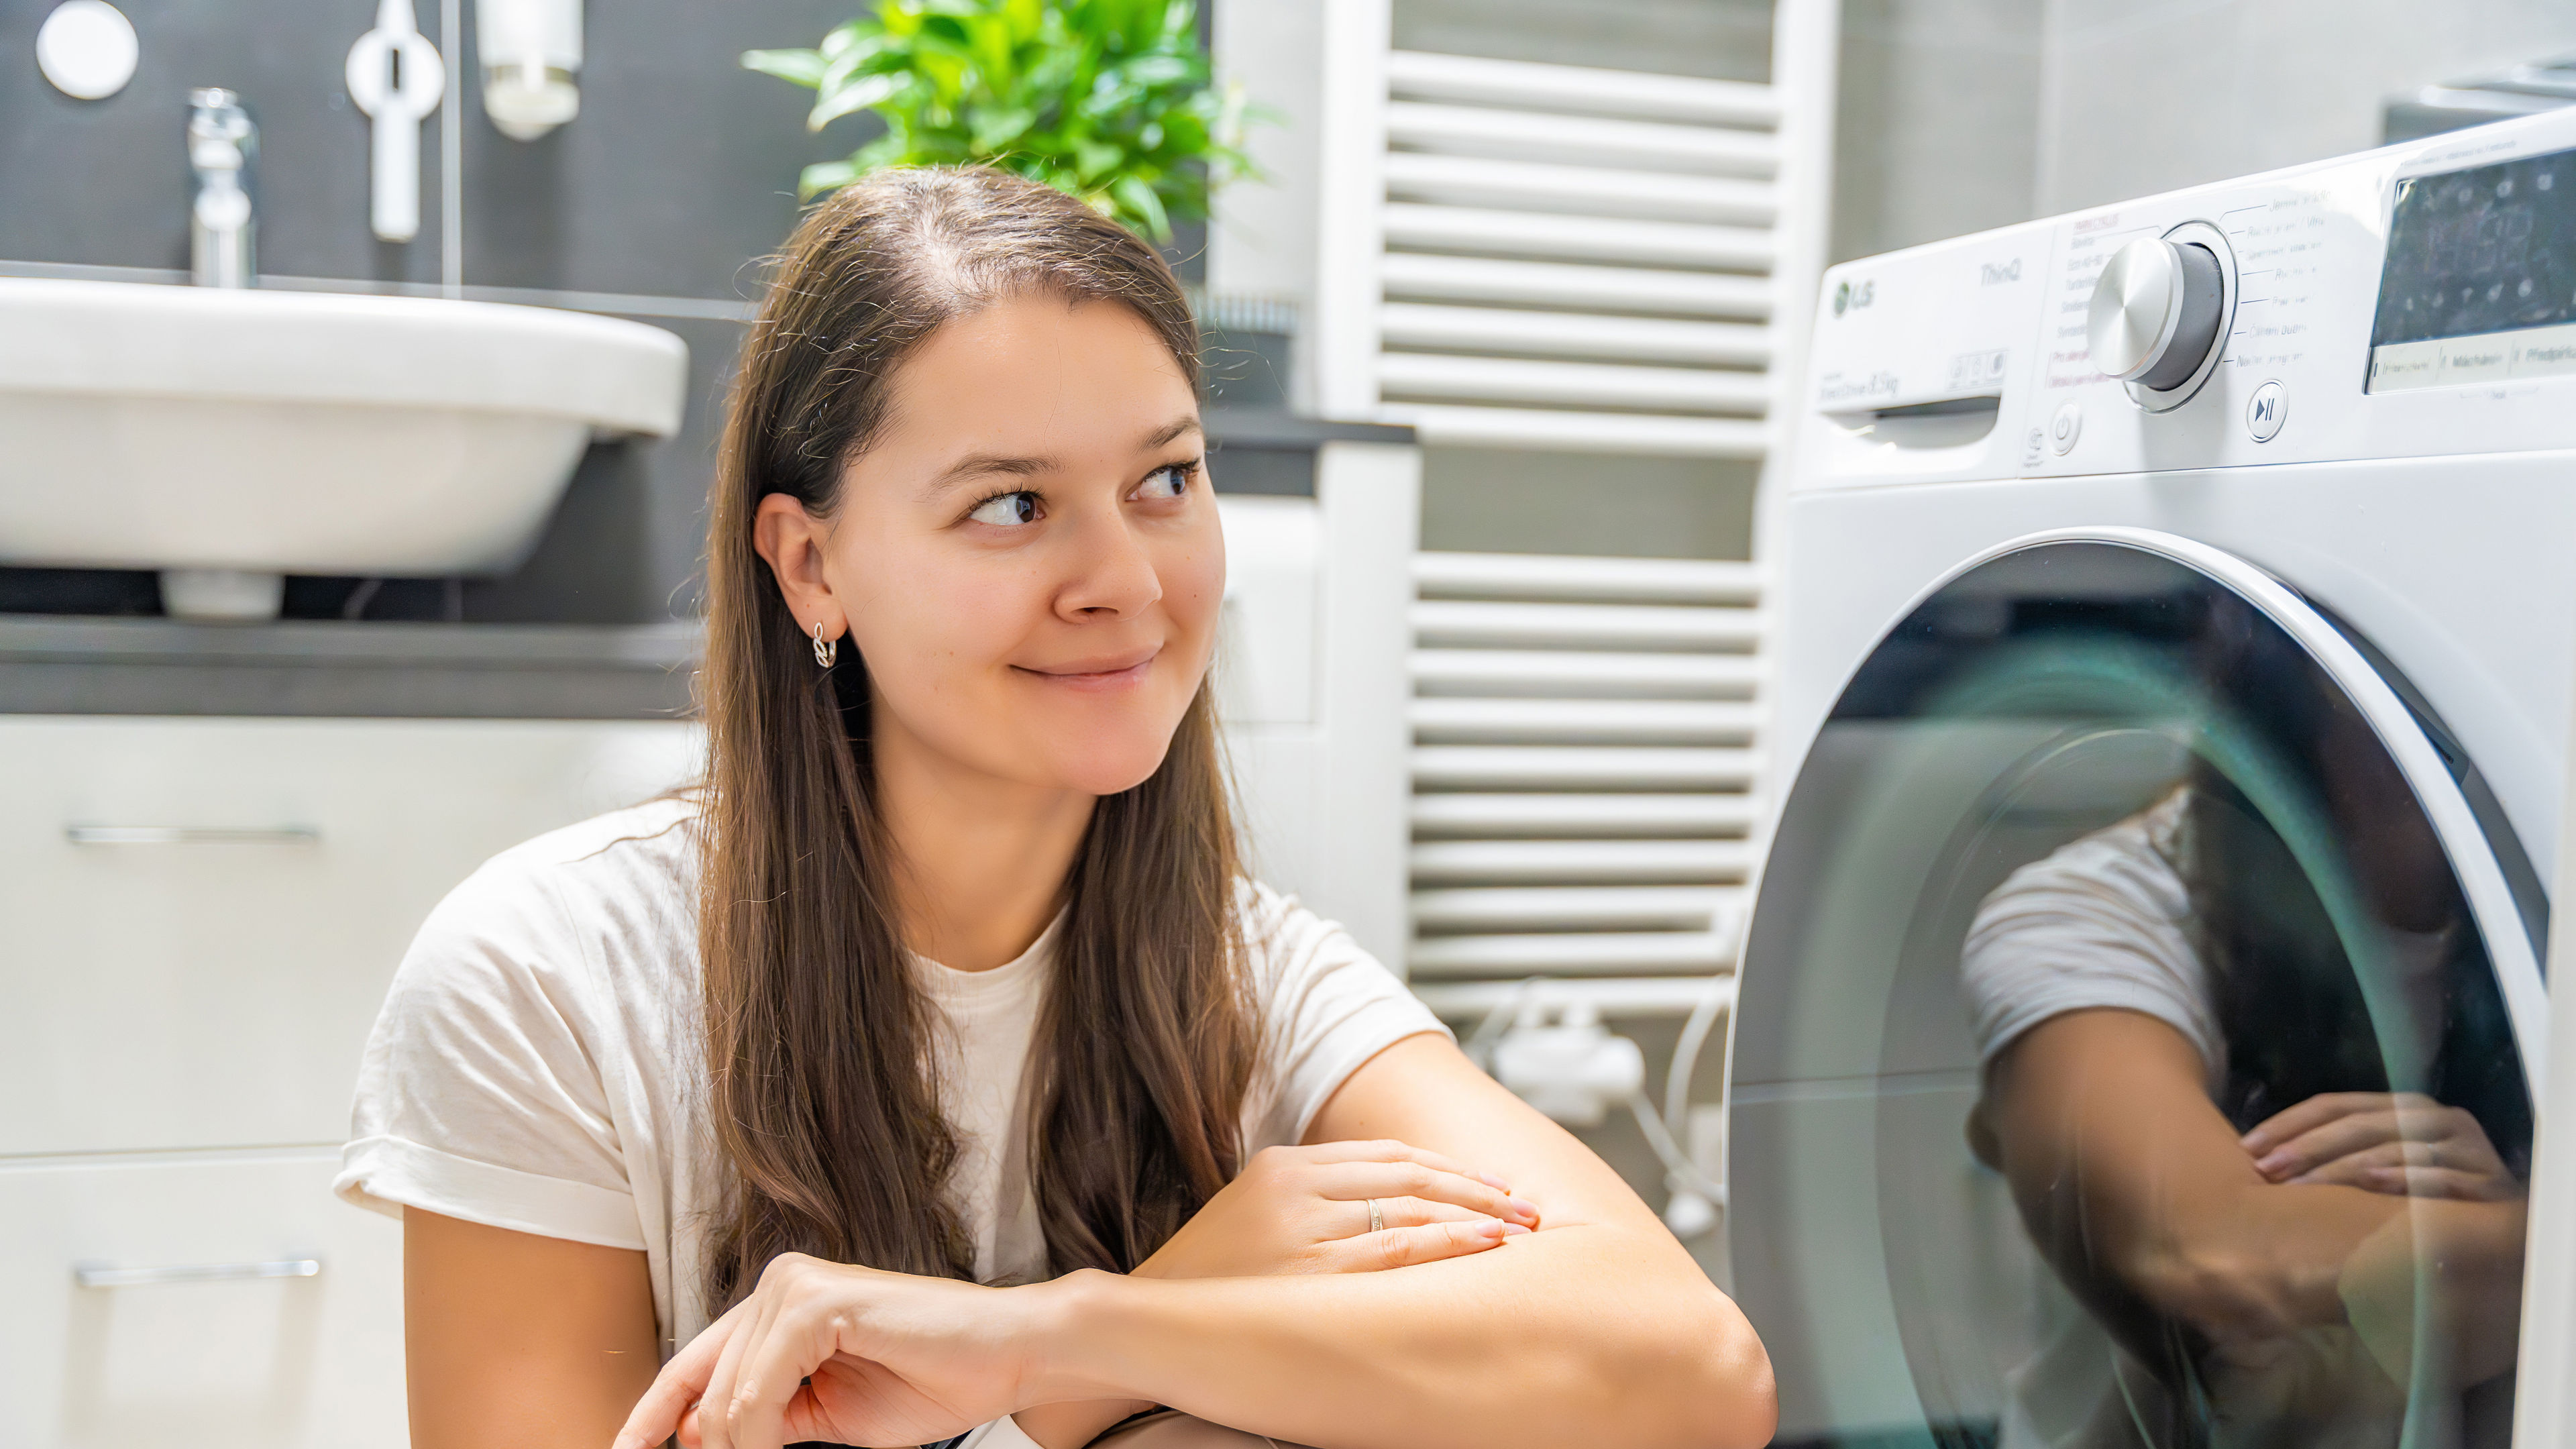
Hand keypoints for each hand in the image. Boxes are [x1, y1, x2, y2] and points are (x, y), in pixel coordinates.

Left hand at [611, 1254, 1052, 1448]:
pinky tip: (787, 1439)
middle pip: (707, 1390)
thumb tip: (695, 1435)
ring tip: (796, 1445)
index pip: (693, 1364)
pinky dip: (763, 1430)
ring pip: (728, 1396)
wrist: (1006, 1357)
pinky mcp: (817, 1300)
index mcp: (778, 1303)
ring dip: (748, 1443)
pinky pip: (758, 1388)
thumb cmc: (930, 1381)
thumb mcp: (824, 1414)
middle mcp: (778, 1282)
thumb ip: (763, 1416)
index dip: (652, 1415)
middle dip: (722, 1446)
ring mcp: (795, 1285)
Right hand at [1135, 1139, 1536, 1280]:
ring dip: (1474, 1215)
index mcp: (1283, 1163)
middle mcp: (1297, 1186)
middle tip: (1526, 1203)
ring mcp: (1303, 1229)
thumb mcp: (1254, 1211)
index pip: (1388, 1155)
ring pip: (1410, 1210)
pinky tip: (1485, 1245)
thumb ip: (1314, 1196)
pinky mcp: (1309, 1273)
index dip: (1448, 1167)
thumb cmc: (1211, 1278)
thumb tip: (1392, 1203)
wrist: (1151, 1317)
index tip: (1492, 1183)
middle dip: (1476, 1187)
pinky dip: (1447, 1245)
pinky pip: (1395, 1253)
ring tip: (1520, 1226)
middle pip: (1409, 1174)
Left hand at [2241, 1092, 2519, 1200]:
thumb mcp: (2387, 1165)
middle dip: (2307, 1147)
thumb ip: (2343, 1153)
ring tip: (2301, 1188)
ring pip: (2393, 1150)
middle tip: (2265, 1171)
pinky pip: (2441, 1177)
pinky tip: (2372, 1186)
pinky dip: (2406, 1179)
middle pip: (2358, 1126)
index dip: (2289, 1123)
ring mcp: (2465, 1147)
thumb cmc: (2431, 1192)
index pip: (2335, 1104)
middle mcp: (2434, 1117)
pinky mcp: (2488, 1181)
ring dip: (2342, 1169)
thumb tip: (2268, 1160)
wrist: (2507, 1225)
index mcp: (2402, 1106)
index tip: (2247, 1149)